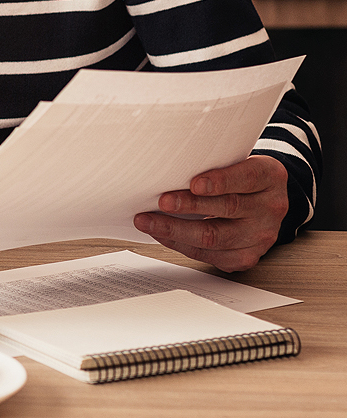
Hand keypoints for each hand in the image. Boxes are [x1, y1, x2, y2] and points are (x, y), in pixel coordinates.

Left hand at [133, 155, 287, 271]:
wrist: (262, 201)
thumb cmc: (238, 177)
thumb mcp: (235, 161)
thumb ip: (212, 163)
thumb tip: (167, 168)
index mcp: (270, 177)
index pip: (247, 177)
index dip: (220, 181)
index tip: (194, 183)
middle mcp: (270, 208)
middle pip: (228, 208)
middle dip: (190, 206)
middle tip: (162, 201)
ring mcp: (262, 236)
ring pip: (215, 237)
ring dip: (176, 230)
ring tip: (148, 221)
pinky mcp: (246, 256)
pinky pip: (210, 255)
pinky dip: (180, 244)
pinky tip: (161, 235)